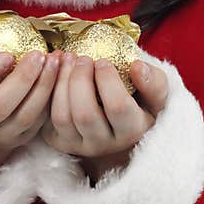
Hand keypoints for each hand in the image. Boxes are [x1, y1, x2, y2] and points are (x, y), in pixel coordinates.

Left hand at [42, 52, 168, 182]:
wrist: (119, 127)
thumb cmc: (140, 105)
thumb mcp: (157, 96)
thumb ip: (155, 82)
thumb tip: (136, 66)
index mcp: (132, 131)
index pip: (117, 107)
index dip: (107, 80)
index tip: (103, 61)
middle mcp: (105, 145)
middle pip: (85, 114)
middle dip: (79, 79)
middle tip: (82, 58)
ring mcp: (79, 145)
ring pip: (62, 117)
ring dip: (60, 83)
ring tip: (66, 58)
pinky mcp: (59, 141)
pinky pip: (47, 118)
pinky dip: (48, 91)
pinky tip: (54, 70)